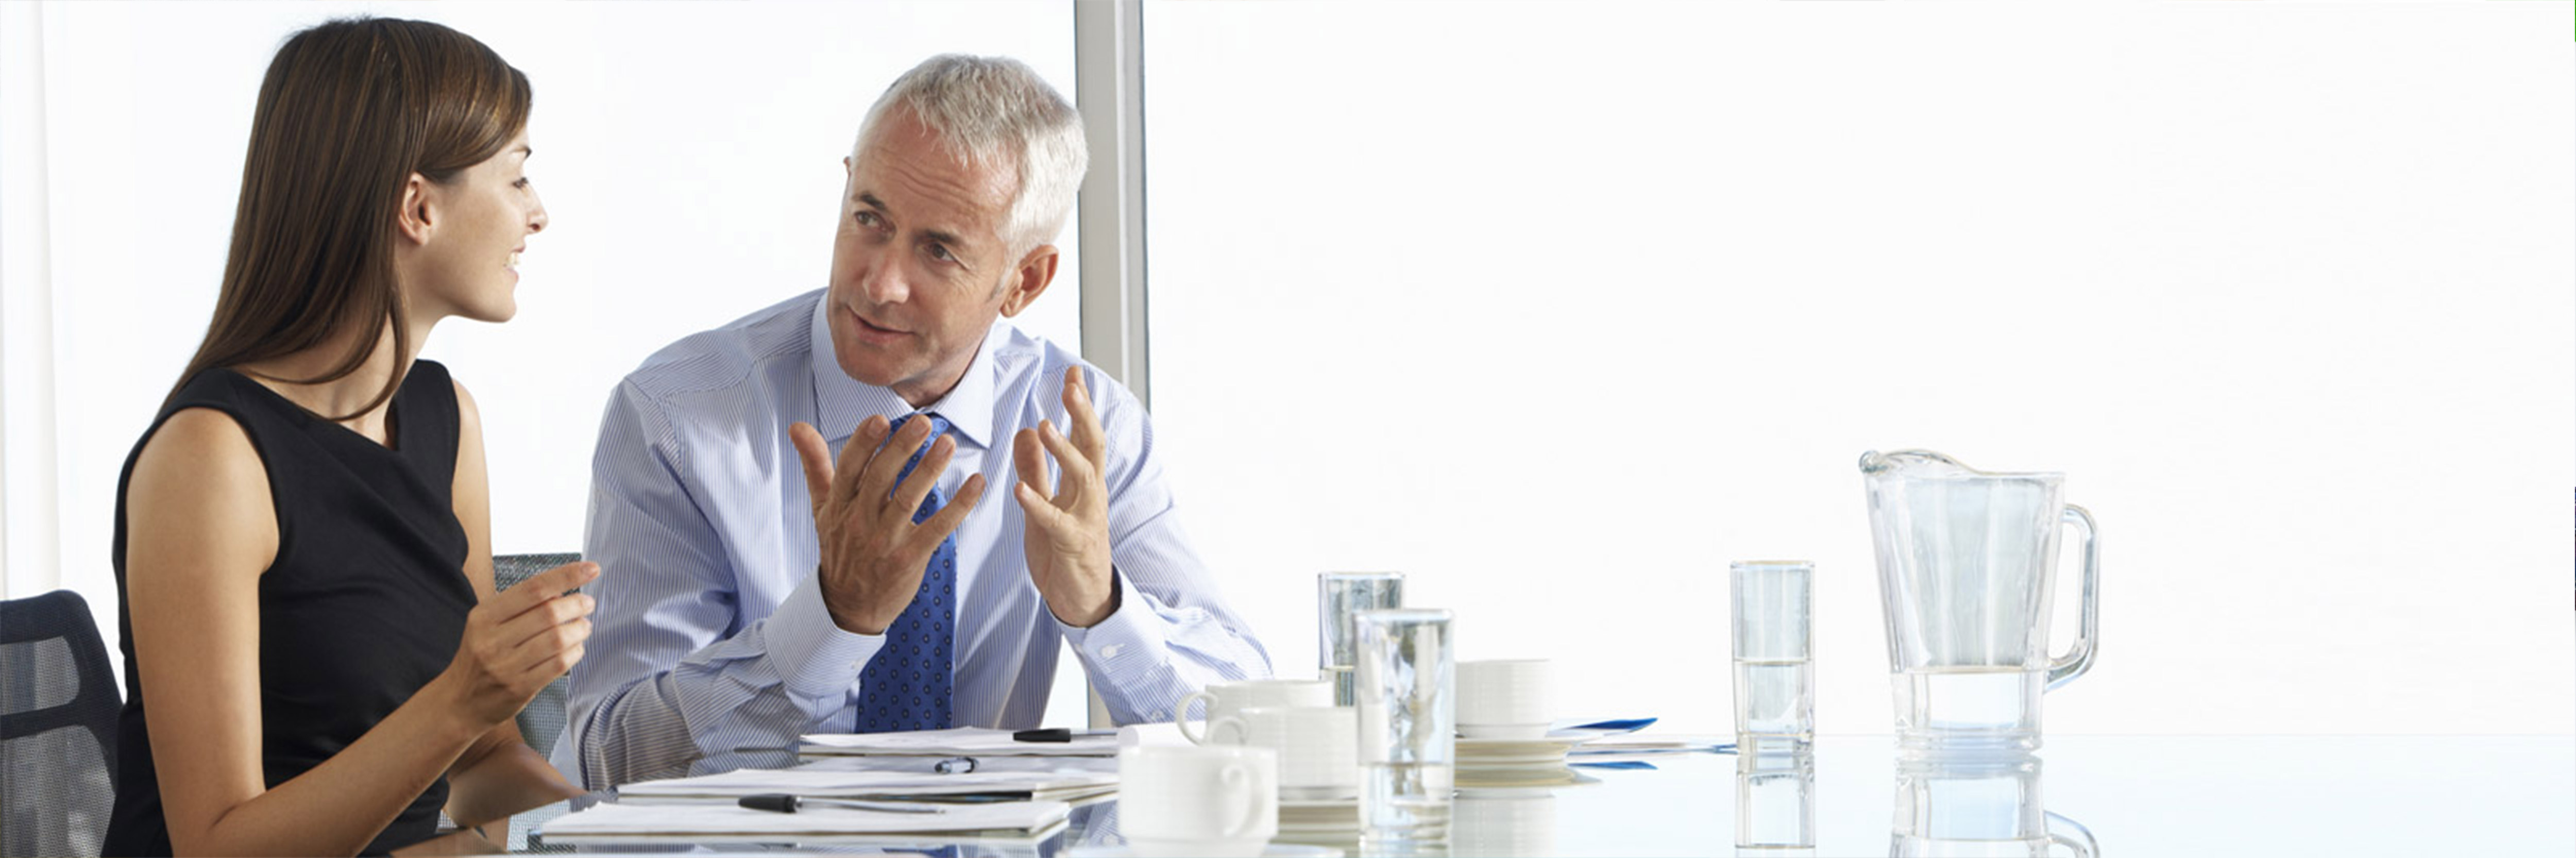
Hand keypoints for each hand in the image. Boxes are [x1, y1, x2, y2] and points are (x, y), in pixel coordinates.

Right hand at [437, 561, 597, 728]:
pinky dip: (575, 652)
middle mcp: (492, 640)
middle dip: (576, 604)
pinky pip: (558, 664)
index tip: (591, 569)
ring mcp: (505, 666)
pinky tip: (576, 647)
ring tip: (584, 625)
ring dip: (580, 629)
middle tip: (587, 603)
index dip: (566, 576)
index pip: (533, 589)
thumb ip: (521, 606)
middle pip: (548, 613)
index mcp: (484, 616)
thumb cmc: (481, 656)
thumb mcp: (489, 624)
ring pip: (557, 639)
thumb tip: (561, 589)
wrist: (460, 701)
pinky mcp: (520, 688)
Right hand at [791, 415, 986, 633]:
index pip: (849, 468)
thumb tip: (797, 426)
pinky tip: (977, 483)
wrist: (848, 606)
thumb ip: (814, 464)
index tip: (880, 419)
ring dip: (930, 469)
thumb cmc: (839, 548)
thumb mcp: (821, 507)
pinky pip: (938, 527)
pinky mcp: (910, 557)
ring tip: (947, 443)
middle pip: (880, 478)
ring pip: (908, 498)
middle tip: (924, 423)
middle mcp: (860, 520)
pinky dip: (960, 505)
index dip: (864, 443)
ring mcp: (885, 540)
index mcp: (839, 504)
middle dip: (902, 448)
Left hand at [1012, 369, 1117, 626]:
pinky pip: (1056, 522)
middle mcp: (1091, 496)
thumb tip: (1026, 428)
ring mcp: (1086, 519)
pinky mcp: (1073, 545)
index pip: (1085, 435)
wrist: (1082, 602)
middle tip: (1071, 386)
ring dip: (1063, 451)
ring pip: (1083, 478)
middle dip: (1083, 415)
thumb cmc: (1064, 551)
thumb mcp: (1046, 502)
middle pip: (1093, 447)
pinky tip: (1019, 490)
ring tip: (1044, 427)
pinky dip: (1038, 504)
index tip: (1073, 372)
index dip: (1080, 405)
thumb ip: (1036, 469)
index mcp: (1084, 484)